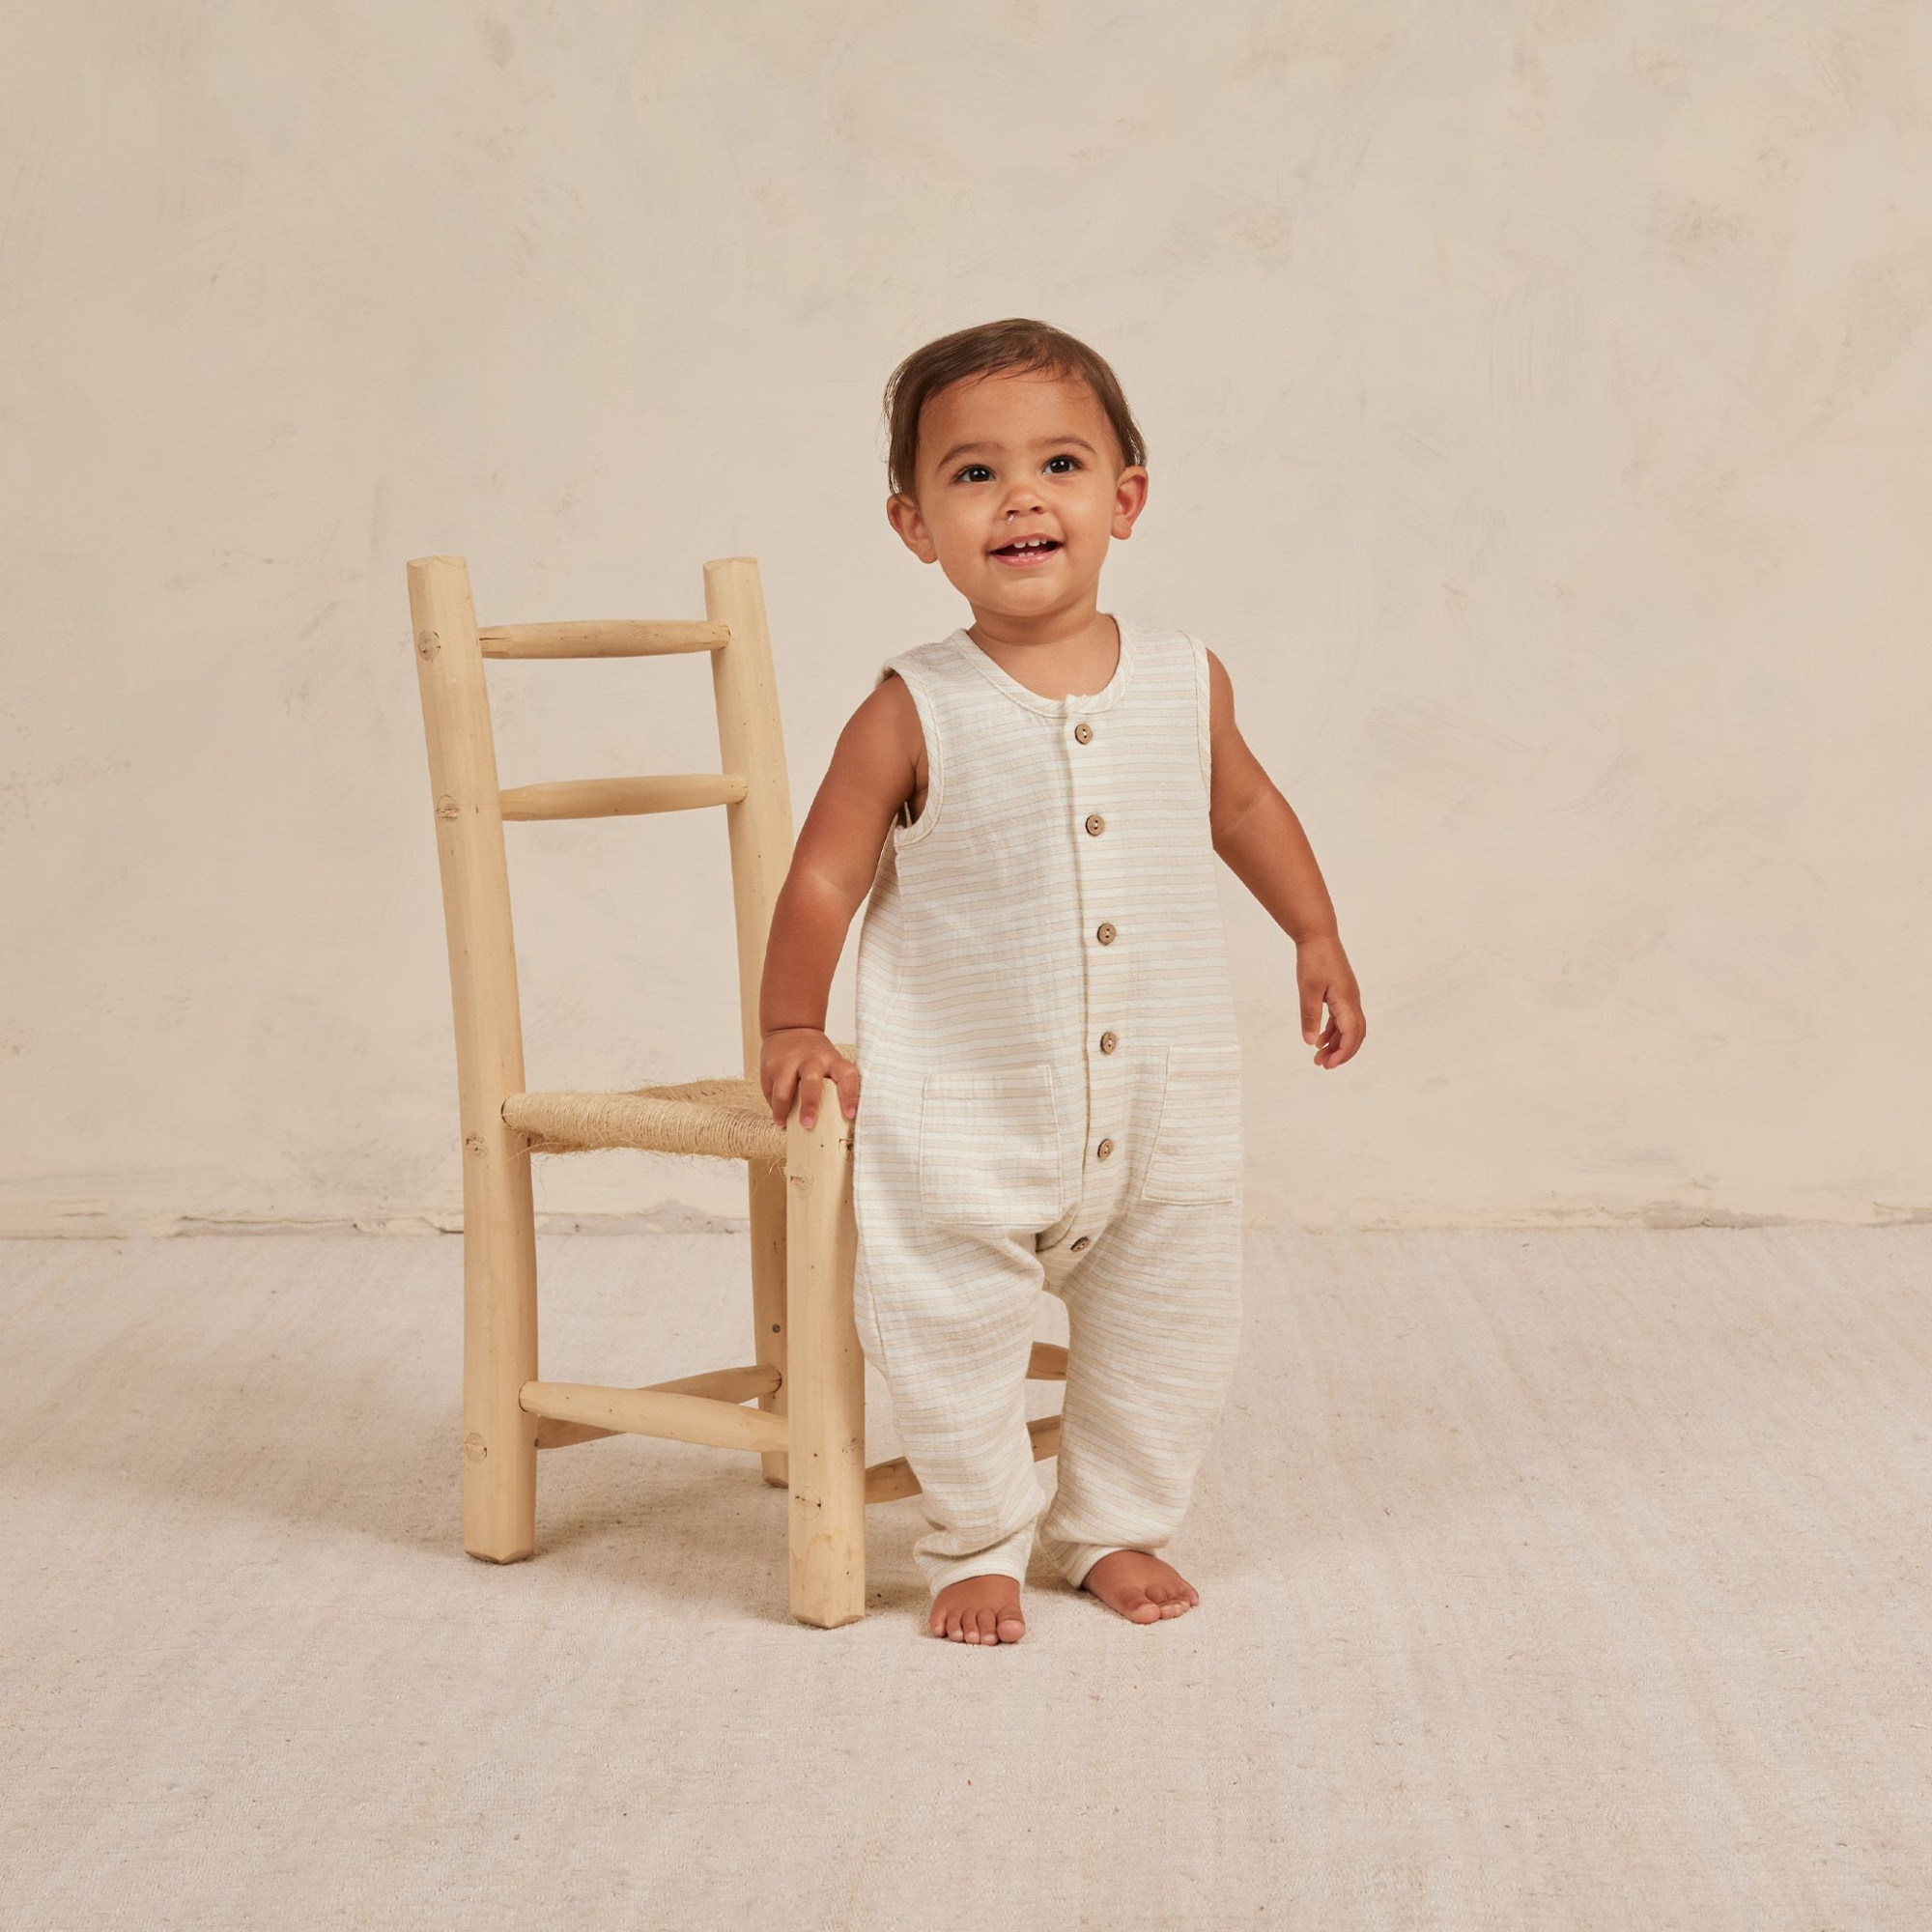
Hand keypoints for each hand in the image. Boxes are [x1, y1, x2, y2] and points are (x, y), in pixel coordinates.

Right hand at [760, 1027, 861, 1128]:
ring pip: (783, 1090)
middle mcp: (811, 1060)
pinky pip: (770, 1092)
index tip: (850, 1114)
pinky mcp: (770, 1067)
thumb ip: (835, 1086)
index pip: (846, 1076)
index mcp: (832, 1060)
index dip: (850, 1096)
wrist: (790, 1029)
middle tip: (808, 1124)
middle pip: (811, 1082)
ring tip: (783, 1123)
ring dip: (782, 1110)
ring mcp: (788, 1062)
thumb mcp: (831, 1062)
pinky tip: (778, 1113)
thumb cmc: (816, 1056)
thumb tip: (836, 1123)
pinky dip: (774, 1106)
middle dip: (809, 1105)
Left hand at [1297, 934, 1365, 1069]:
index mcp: (1347, 1001)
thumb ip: (1310, 1017)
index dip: (1343, 1053)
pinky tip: (1319, 1040)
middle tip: (1322, 1065)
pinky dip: (1332, 1031)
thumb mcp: (1308, 990)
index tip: (1328, 1065)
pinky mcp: (1342, 993)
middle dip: (1341, 1053)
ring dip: (1336, 1044)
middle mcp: (1352, 1001)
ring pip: (1348, 1028)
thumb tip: (1310, 1042)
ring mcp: (1348, 997)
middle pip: (1354, 1035)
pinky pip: (1341, 1018)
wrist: (1318, 936)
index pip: (1352, 1034)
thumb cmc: (1314, 960)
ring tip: (1318, 1057)